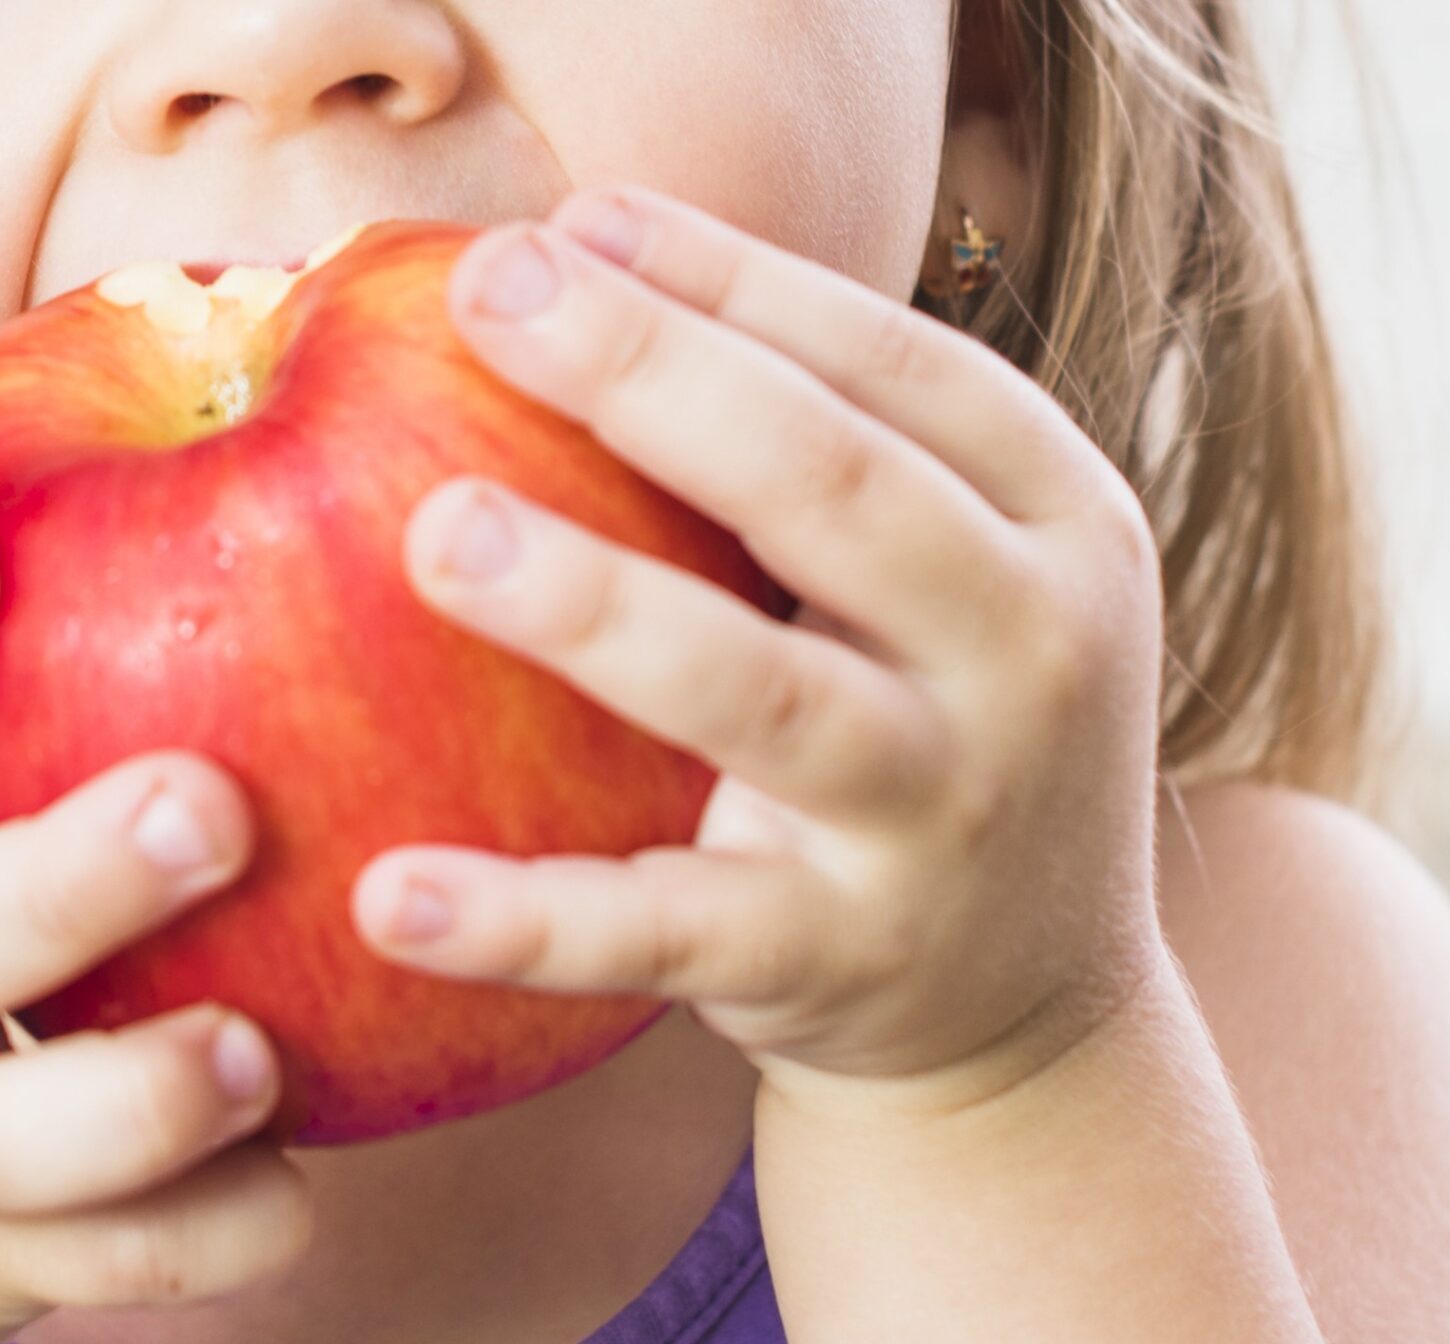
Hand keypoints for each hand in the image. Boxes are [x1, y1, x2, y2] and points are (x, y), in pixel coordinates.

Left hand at [349, 184, 1174, 1116]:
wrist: (1030, 1011)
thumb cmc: (934, 730)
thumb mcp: (943, 576)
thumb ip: (812, 440)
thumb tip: (571, 249)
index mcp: (1060, 520)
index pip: (893, 365)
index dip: (728, 284)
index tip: (568, 225)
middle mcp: (1026, 658)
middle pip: (833, 491)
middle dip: (653, 379)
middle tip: (489, 295)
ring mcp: (934, 819)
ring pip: (759, 697)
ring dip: (595, 606)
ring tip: (440, 534)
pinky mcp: (830, 961)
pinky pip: (659, 931)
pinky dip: (524, 919)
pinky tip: (389, 894)